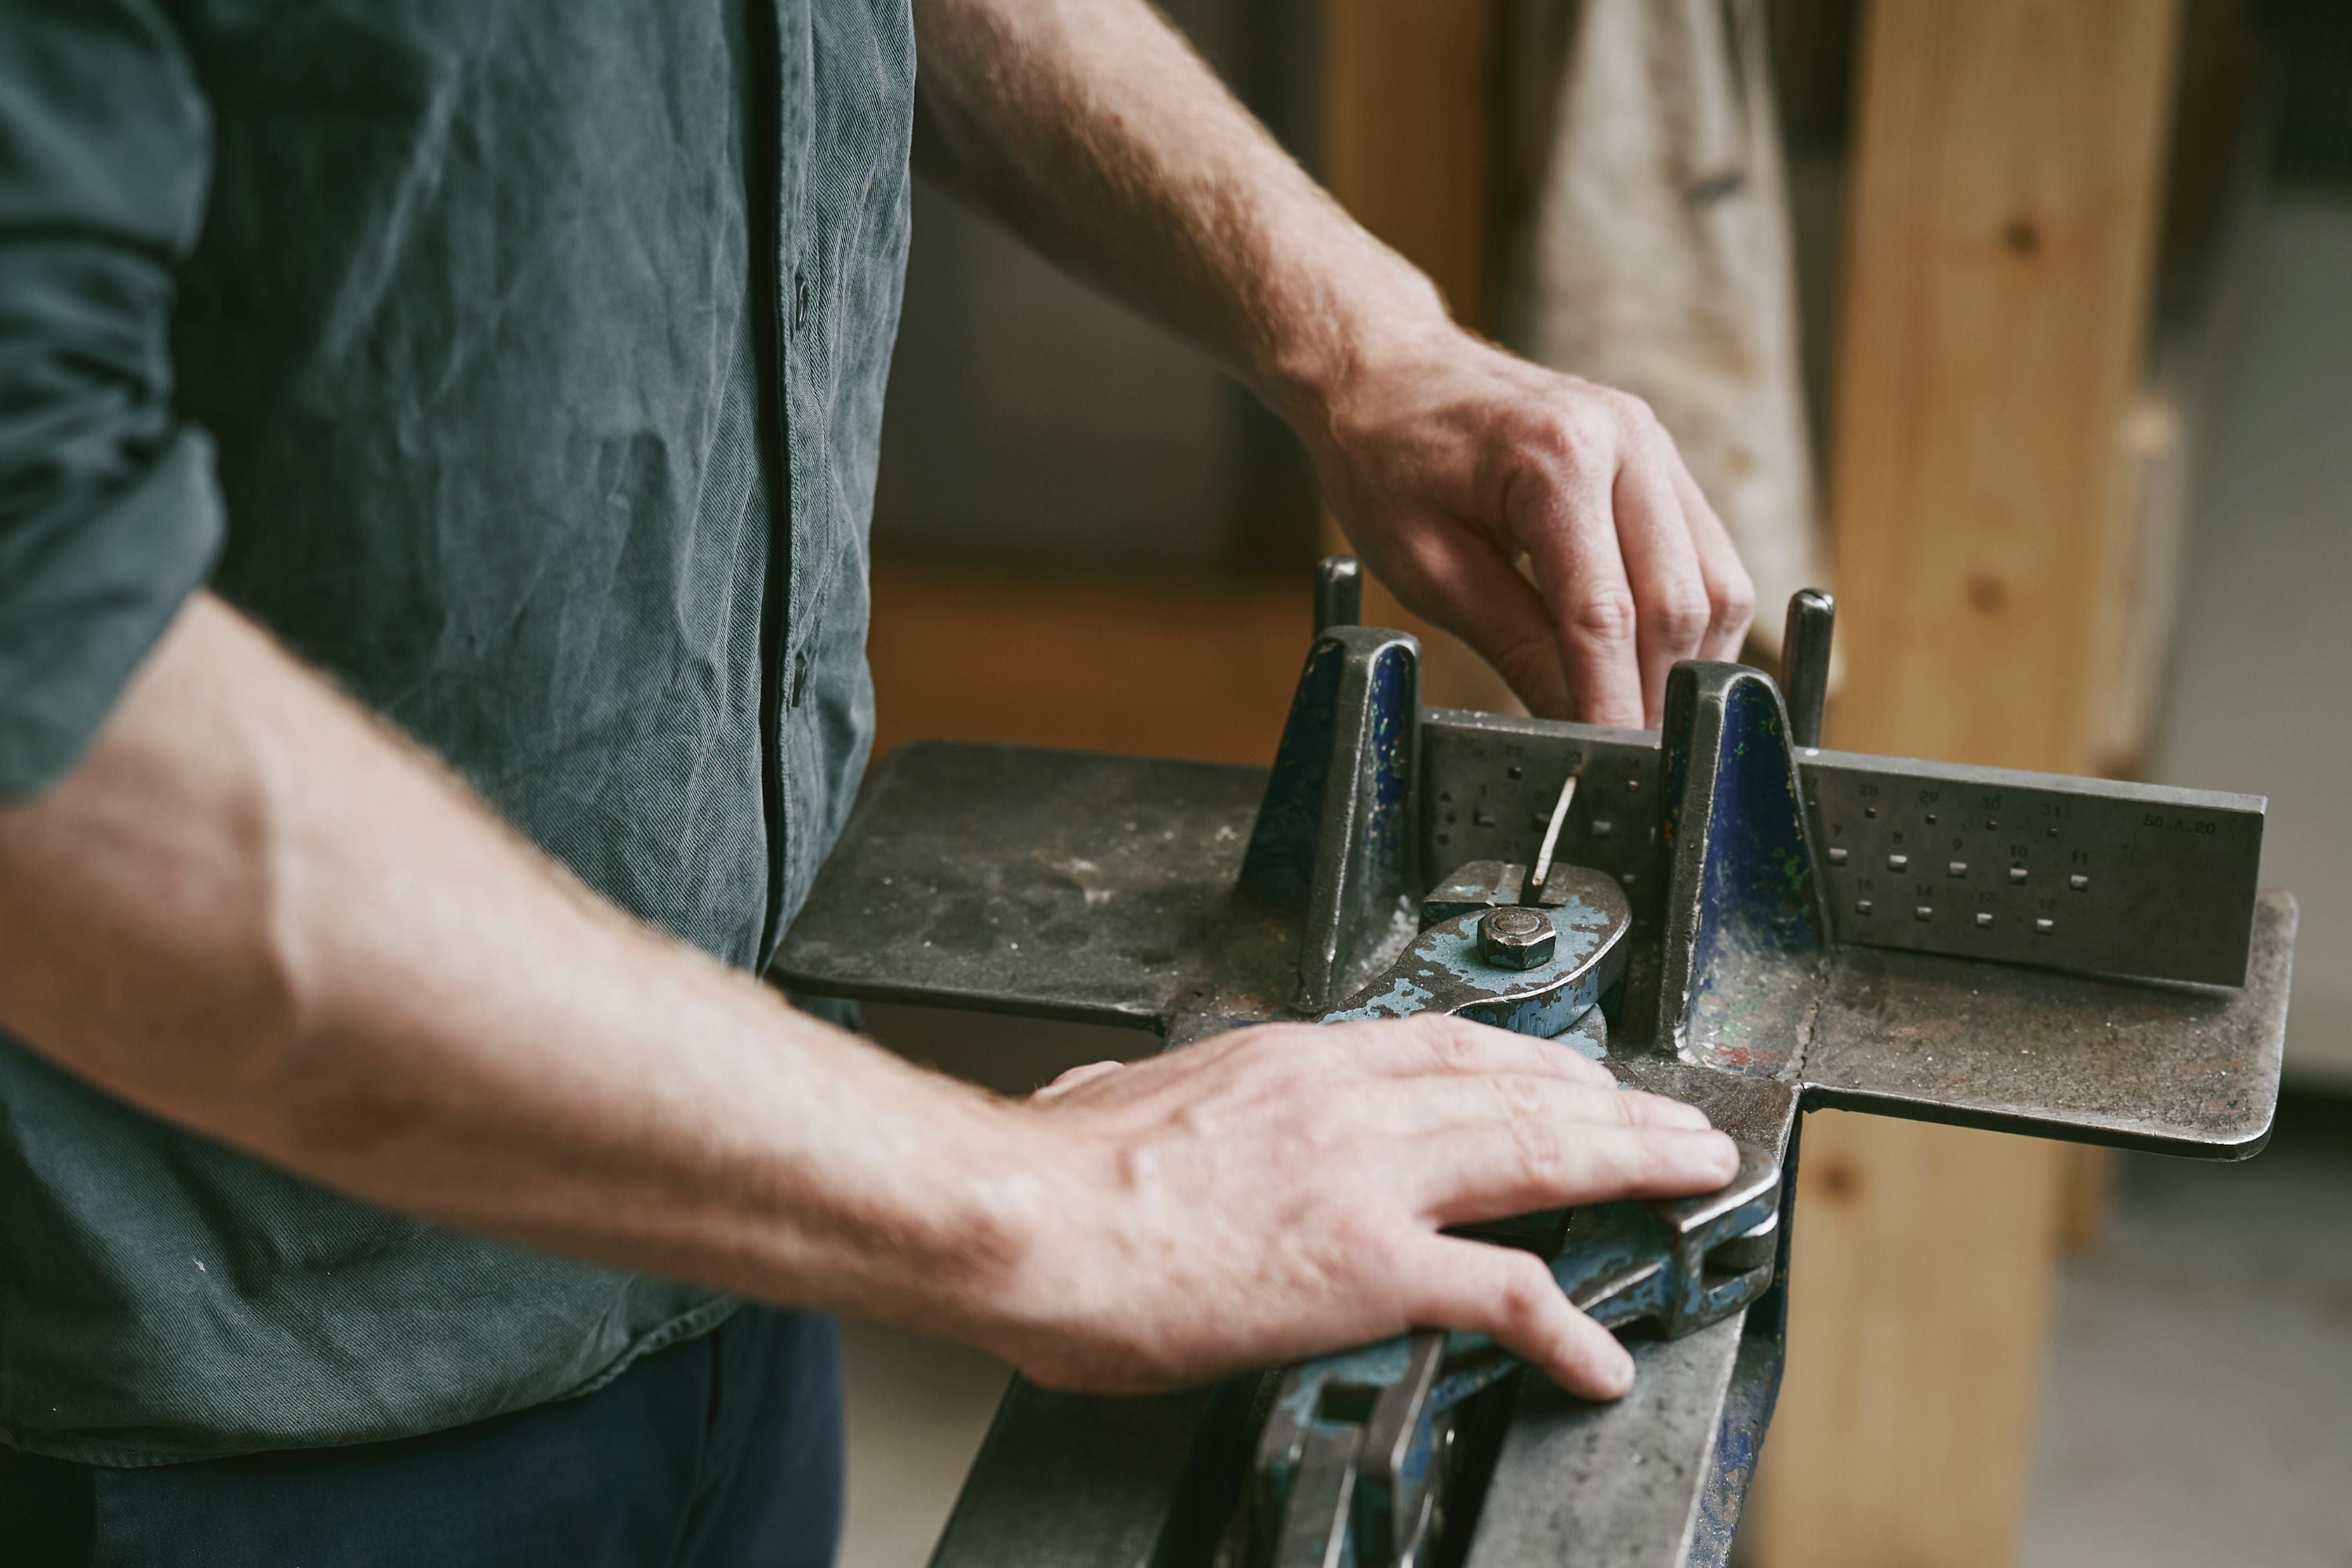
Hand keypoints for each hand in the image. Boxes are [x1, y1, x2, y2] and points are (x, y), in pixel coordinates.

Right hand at [986, 1015, 1739, 1399]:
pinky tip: (1600, 1357)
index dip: (1529, 1059)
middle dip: (1612, 1103)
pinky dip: (1563, 1324)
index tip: (1572, 1071)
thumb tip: (1096, 1103)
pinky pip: (1498, 1290)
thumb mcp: (1105, 1105)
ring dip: (1630, 1163)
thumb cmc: (1052, 1179)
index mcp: (1287, 1062)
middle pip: (1516, 1086)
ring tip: (1692, 1174)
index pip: (1443, 1042)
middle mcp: (1345, 1103)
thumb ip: (1132, 1100)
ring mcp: (1365, 1181)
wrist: (1024, 1220)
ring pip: (1536, 1153)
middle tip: (1675, 1119)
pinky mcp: (1365, 1267)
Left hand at [1296, 320, 1753, 728]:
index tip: (1613, 768)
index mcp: (1556, 459)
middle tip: (1628, 762)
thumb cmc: (1387, 459)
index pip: (1605, 616)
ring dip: (1687, 664)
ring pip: (1717, 585)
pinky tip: (1652, 664)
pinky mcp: (1663, 460)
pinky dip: (1691, 622)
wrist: (1388, 368)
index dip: (1613, 705)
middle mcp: (1625, 440)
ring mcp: (1654, 444)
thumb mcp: (1429, 567)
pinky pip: (1709, 558)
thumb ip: (1514, 645)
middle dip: (1656, 695)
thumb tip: (1577, 726)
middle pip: (1679, 604)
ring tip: (1637, 717)